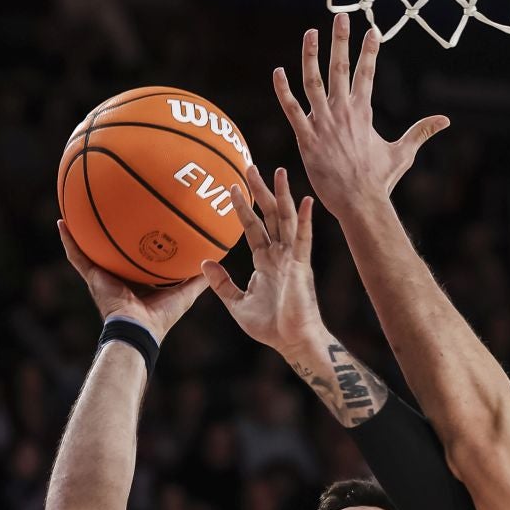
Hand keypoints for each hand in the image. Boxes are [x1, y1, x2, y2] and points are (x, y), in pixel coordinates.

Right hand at [58, 221, 208, 341]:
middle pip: (112, 247)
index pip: (137, 254)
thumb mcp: (186, 292)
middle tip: (107, 205)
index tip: (140, 219)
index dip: (139, 239)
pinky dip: (68, 240)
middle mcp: (118, 274)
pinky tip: (62, 222)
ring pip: (90, 247)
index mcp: (138, 279)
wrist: (139, 330)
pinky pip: (77, 255)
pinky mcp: (92, 276)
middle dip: (109, 229)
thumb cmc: (161, 316)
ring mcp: (103, 275)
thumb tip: (217, 259)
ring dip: (82, 229)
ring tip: (75, 206)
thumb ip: (199, 277)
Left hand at [202, 166, 320, 356]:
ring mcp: (292, 258)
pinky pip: (303, 238)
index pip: (254, 227)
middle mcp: (280, 254)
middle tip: (249, 166)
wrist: (292, 342)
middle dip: (260, 191)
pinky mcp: (301, 266)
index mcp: (266, 261)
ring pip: (286, 219)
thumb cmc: (270, 326)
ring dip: (282, 195)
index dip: (243, 208)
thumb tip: (204, 263)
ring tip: (277, 171)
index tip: (232, 187)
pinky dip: (305, 219)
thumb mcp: (237, 303)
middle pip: (270, 215)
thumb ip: (222, 283)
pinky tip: (306, 200)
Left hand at [273, 13, 448, 219]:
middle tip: (341, 15)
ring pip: (313, 81)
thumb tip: (446, 120)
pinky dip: (283, 90)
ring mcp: (324, 123)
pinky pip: (292, 109)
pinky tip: (278, 72)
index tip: (371, 30)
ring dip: (311, 55)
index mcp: (363, 113)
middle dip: (341, 40)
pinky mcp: (307, 138)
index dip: (369, 51)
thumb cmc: (379, 180)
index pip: (366, 73)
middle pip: (340, 68)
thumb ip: (421, 132)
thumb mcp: (403, 153)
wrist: (360, 202)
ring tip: (310, 33)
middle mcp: (343, 112)